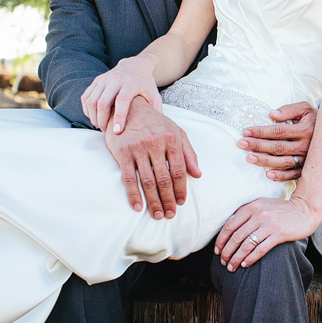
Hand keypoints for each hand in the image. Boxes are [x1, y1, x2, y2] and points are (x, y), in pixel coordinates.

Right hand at [81, 56, 159, 131]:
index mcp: (131, 83)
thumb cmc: (145, 84)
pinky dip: (87, 110)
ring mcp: (104, 79)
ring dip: (94, 117)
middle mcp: (115, 79)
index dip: (119, 117)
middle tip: (107, 131)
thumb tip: (159, 128)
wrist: (135, 65)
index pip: (122, 100)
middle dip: (102, 120)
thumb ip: (156, 109)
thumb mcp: (154, 94)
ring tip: (101, 125)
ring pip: (91, 101)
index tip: (117, 131)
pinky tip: (94, 117)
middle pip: (103, 102)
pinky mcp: (96, 81)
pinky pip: (86, 97)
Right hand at [103, 97, 200, 219]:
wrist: (128, 107)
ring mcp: (138, 148)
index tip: (181, 202)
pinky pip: (129, 178)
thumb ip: (189, 153)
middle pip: (164, 179)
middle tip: (170, 214)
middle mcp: (156, 143)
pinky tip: (138, 207)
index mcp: (172, 139)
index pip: (179, 170)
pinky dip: (133, 195)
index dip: (181, 189)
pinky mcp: (122, 152)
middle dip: (168, 200)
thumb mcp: (176, 132)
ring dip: (153, 201)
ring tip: (157, 215)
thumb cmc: (155, 122)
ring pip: (148, 181)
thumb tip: (198, 174)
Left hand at [214, 197, 321, 271]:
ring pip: (246, 245)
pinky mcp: (280, 234)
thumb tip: (229, 222)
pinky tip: (245, 264)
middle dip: (227, 252)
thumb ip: (247, 210)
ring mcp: (270, 224)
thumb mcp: (263, 203)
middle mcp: (259, 214)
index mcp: (253, 206)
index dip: (221, 240)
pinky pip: (260, 249)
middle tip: (223, 262)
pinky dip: (250, 259)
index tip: (217, 250)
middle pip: (236, 237)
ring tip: (231, 267)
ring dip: (236, 258)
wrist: (305, 210)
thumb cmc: (282, 209)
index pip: (230, 225)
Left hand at [238, 101, 315, 181]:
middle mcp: (306, 145)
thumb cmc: (314, 118)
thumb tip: (272, 115)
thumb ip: (289, 109)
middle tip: (242, 144)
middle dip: (258, 145)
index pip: (278, 131)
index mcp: (305, 130)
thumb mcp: (305, 108)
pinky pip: (293, 174)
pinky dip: (281, 176)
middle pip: (278, 147)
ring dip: (265, 161)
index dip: (261, 131)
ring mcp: (307, 159)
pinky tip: (268, 175)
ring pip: (283, 162)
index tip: (246, 131)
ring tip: (249, 158)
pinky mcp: (307, 168)